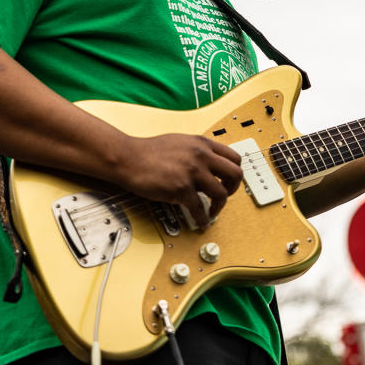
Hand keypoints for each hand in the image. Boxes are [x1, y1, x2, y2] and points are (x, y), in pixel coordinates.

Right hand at [114, 134, 243, 227]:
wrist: (128, 158)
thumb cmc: (149, 152)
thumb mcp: (181, 142)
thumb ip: (198, 151)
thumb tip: (210, 164)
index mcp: (202, 144)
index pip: (234, 157)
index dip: (235, 173)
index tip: (229, 182)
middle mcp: (201, 155)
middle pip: (235, 174)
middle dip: (233, 189)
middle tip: (225, 196)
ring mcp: (192, 172)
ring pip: (221, 193)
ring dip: (219, 206)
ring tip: (211, 211)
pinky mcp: (181, 188)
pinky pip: (199, 208)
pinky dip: (202, 219)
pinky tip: (200, 221)